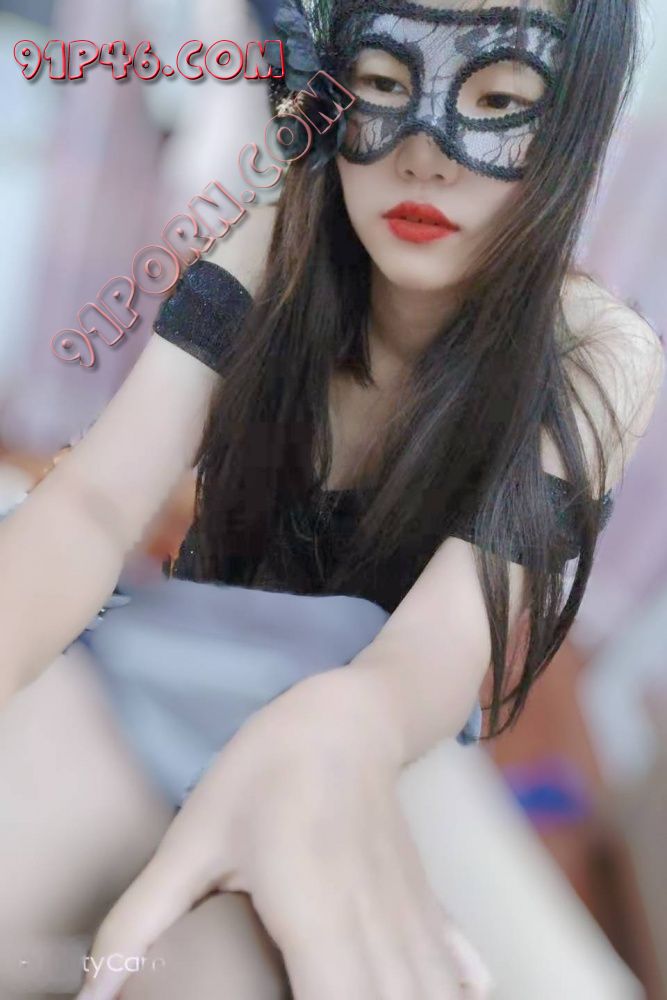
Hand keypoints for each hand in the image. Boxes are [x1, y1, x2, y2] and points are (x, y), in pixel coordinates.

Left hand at [75, 668, 492, 998]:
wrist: (345, 714)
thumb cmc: (265, 770)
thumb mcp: (194, 837)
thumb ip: (142, 919)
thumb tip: (93, 991)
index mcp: (317, 911)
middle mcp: (376, 923)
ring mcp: (411, 913)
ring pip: (431, 996)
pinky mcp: (427, 902)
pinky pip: (453, 968)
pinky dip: (450, 993)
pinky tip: (448, 998)